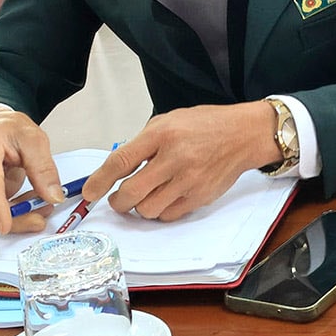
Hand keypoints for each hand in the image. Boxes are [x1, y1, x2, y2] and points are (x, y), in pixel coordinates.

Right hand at [0, 109, 65, 234]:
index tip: (4, 226)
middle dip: (15, 216)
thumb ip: (44, 168)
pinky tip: (23, 202)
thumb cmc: (10, 130)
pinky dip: (6, 212)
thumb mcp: (35, 140)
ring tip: (38, 203)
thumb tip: (52, 196)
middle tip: (42, 216)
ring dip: (13, 215)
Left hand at [81, 101, 279, 221]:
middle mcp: (175, 158)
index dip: (100, 181)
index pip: (121, 162)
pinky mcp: (200, 197)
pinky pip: (168, 215)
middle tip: (119, 198)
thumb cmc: (206, 125)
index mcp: (163, 134)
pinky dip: (161, 210)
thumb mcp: (170, 120)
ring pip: (147, 209)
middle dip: (118, 201)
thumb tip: (119, 169)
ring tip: (147, 195)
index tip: (90, 193)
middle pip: (130, 193)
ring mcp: (189, 180)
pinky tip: (166, 198)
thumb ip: (144, 143)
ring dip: (141, 206)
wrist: (245, 135)